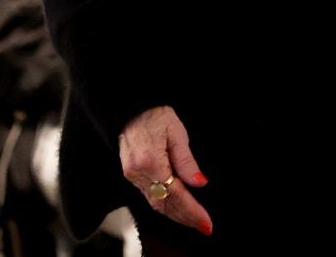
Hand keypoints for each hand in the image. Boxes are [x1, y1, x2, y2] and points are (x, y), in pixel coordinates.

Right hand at [119, 105, 211, 236]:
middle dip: (186, 217)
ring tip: (194, 221)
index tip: (206, 222)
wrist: (129, 109)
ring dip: (176, 215)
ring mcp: (132, 175)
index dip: (192, 210)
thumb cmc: (154, 115)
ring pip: (155, 204)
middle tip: (204, 226)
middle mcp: (138, 173)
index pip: (175, 194)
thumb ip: (186, 160)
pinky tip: (176, 209)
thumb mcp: (176, 132)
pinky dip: (165, 206)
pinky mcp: (130, 175)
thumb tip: (199, 183)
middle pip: (164, 204)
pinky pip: (149, 196)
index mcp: (151, 161)